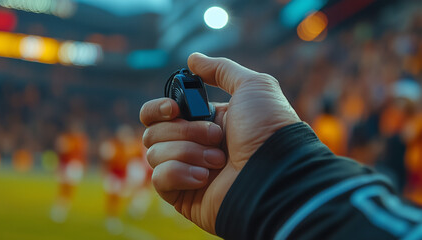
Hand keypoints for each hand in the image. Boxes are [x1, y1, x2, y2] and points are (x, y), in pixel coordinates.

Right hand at [140, 53, 299, 233]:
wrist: (275, 173)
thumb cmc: (268, 129)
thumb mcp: (252, 86)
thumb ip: (221, 69)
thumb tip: (193, 59)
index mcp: (203, 121)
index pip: (160, 113)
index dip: (158, 108)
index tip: (173, 108)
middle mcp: (192, 145)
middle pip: (153, 132)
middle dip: (184, 131)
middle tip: (215, 136)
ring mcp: (186, 170)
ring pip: (155, 153)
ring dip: (188, 152)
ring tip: (219, 161)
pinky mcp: (182, 196)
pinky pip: (160, 179)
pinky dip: (180, 173)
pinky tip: (204, 178)